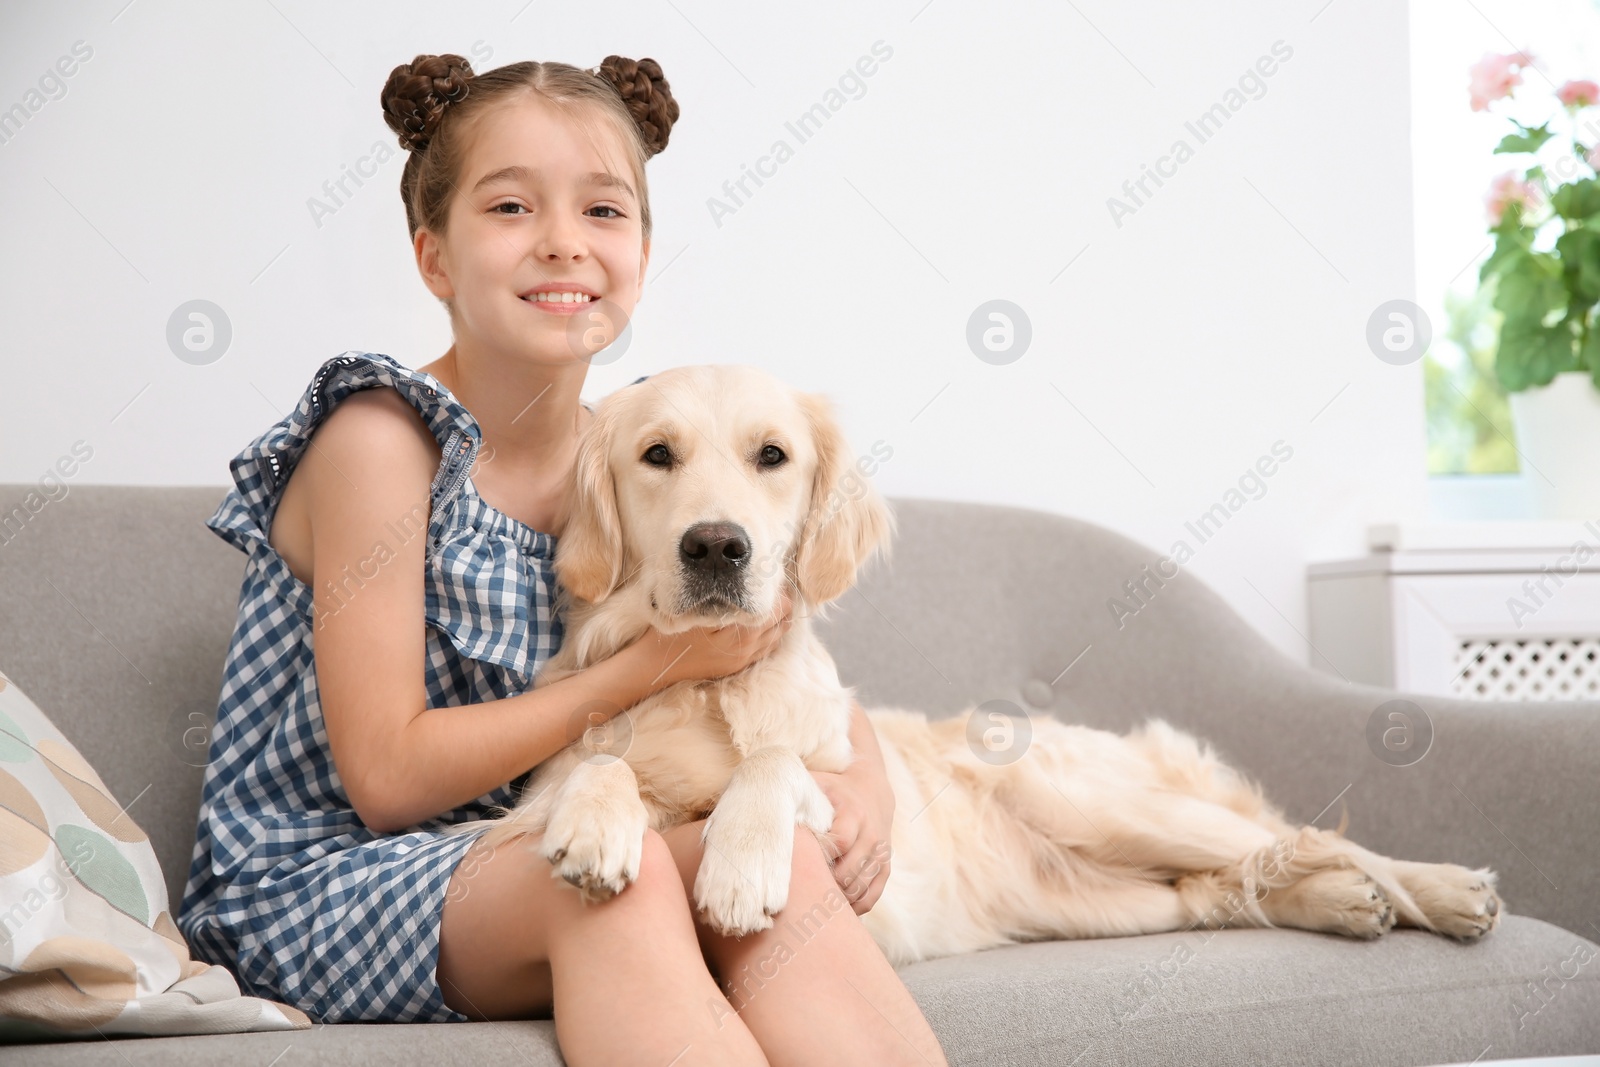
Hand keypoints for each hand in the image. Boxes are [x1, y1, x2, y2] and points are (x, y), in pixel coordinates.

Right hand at [634, 585, 794, 689]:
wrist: (657, 666)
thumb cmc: (675, 633)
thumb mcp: (698, 612)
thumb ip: (728, 601)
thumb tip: (753, 585)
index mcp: (742, 633)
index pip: (778, 608)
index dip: (776, 590)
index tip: (766, 578)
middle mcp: (749, 649)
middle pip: (783, 621)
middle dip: (780, 604)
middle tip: (767, 589)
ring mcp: (745, 660)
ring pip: (778, 636)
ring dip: (776, 619)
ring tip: (764, 603)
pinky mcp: (739, 666)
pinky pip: (766, 649)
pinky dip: (769, 634)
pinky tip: (757, 623)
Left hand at [810, 762, 894, 914]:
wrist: (872, 790)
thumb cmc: (834, 790)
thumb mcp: (817, 785)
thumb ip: (796, 796)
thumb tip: (763, 810)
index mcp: (854, 813)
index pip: (840, 843)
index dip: (820, 857)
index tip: (801, 863)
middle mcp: (871, 834)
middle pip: (849, 871)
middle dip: (826, 885)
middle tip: (803, 891)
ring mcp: (881, 852)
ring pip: (862, 886)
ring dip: (839, 899)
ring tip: (816, 902)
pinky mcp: (885, 865)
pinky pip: (874, 894)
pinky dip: (857, 906)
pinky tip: (838, 908)